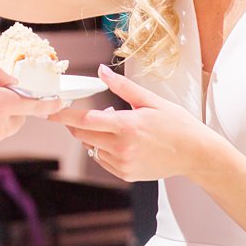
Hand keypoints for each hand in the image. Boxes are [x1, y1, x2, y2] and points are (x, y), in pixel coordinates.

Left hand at [50, 65, 216, 181]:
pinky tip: (122, 141)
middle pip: (84, 135)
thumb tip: (102, 71)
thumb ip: (123, 87)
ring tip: (117, 125)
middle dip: (77, 124)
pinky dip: (104, 149)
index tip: (49, 111)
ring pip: (93, 148)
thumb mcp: (151, 101)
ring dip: (94, 136)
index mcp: (127, 125)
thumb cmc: (177, 124)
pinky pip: (103, 160)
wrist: (195, 154)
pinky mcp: (126, 174)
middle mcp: (122, 147)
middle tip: (81, 113)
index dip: (64, 115)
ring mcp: (123, 163)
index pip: (86, 120)